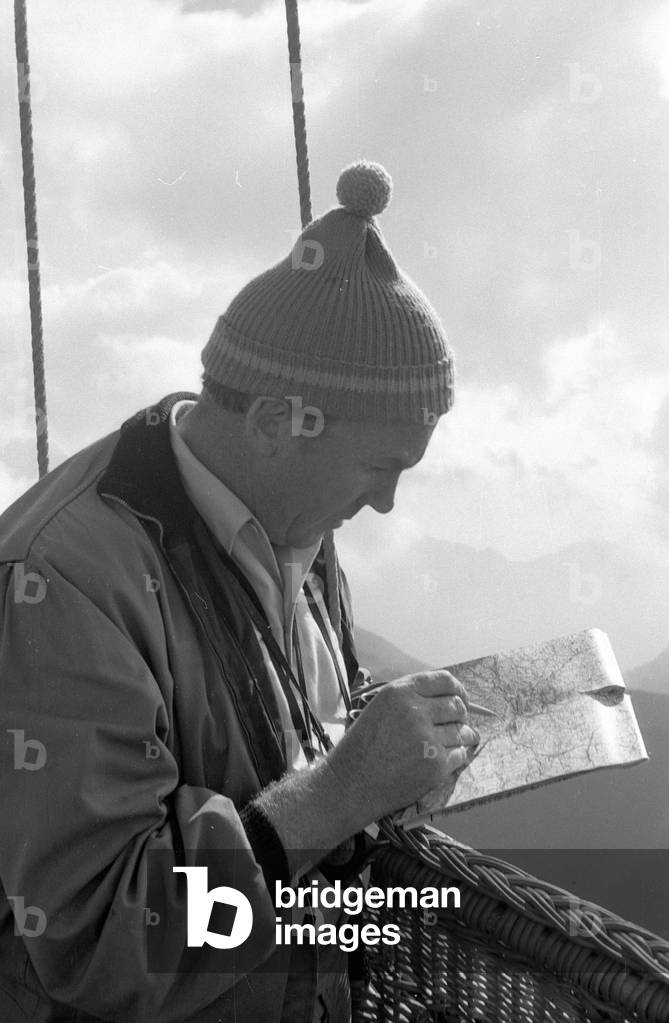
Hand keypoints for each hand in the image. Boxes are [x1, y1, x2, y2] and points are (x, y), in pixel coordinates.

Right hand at [327, 670, 478, 826]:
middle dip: (460, 715)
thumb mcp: (380, 707)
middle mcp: (415, 711)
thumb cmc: (363, 746)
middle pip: (457, 706)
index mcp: (400, 692)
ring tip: (453, 742)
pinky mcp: (436, 765)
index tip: (460, 698)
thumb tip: (450, 699)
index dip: (457, 689)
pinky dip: (457, 756)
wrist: (350, 783)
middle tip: (456, 724)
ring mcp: (427, 739)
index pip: (444, 680)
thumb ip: (411, 698)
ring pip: (463, 731)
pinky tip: (444, 758)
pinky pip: (460, 754)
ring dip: (462, 736)